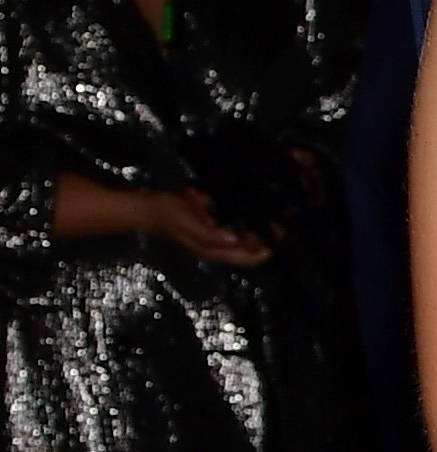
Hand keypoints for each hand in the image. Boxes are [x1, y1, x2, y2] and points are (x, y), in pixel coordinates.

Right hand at [55, 169, 271, 266]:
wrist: (142, 208)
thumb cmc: (165, 216)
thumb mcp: (188, 223)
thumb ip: (210, 233)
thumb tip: (234, 239)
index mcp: (216, 250)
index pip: (251, 257)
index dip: (267, 247)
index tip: (279, 230)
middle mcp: (218, 246)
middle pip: (249, 245)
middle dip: (258, 230)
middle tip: (266, 211)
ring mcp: (212, 234)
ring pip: (239, 230)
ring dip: (239, 216)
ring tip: (224, 202)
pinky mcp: (206, 222)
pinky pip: (223, 216)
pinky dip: (221, 206)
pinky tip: (206, 195)